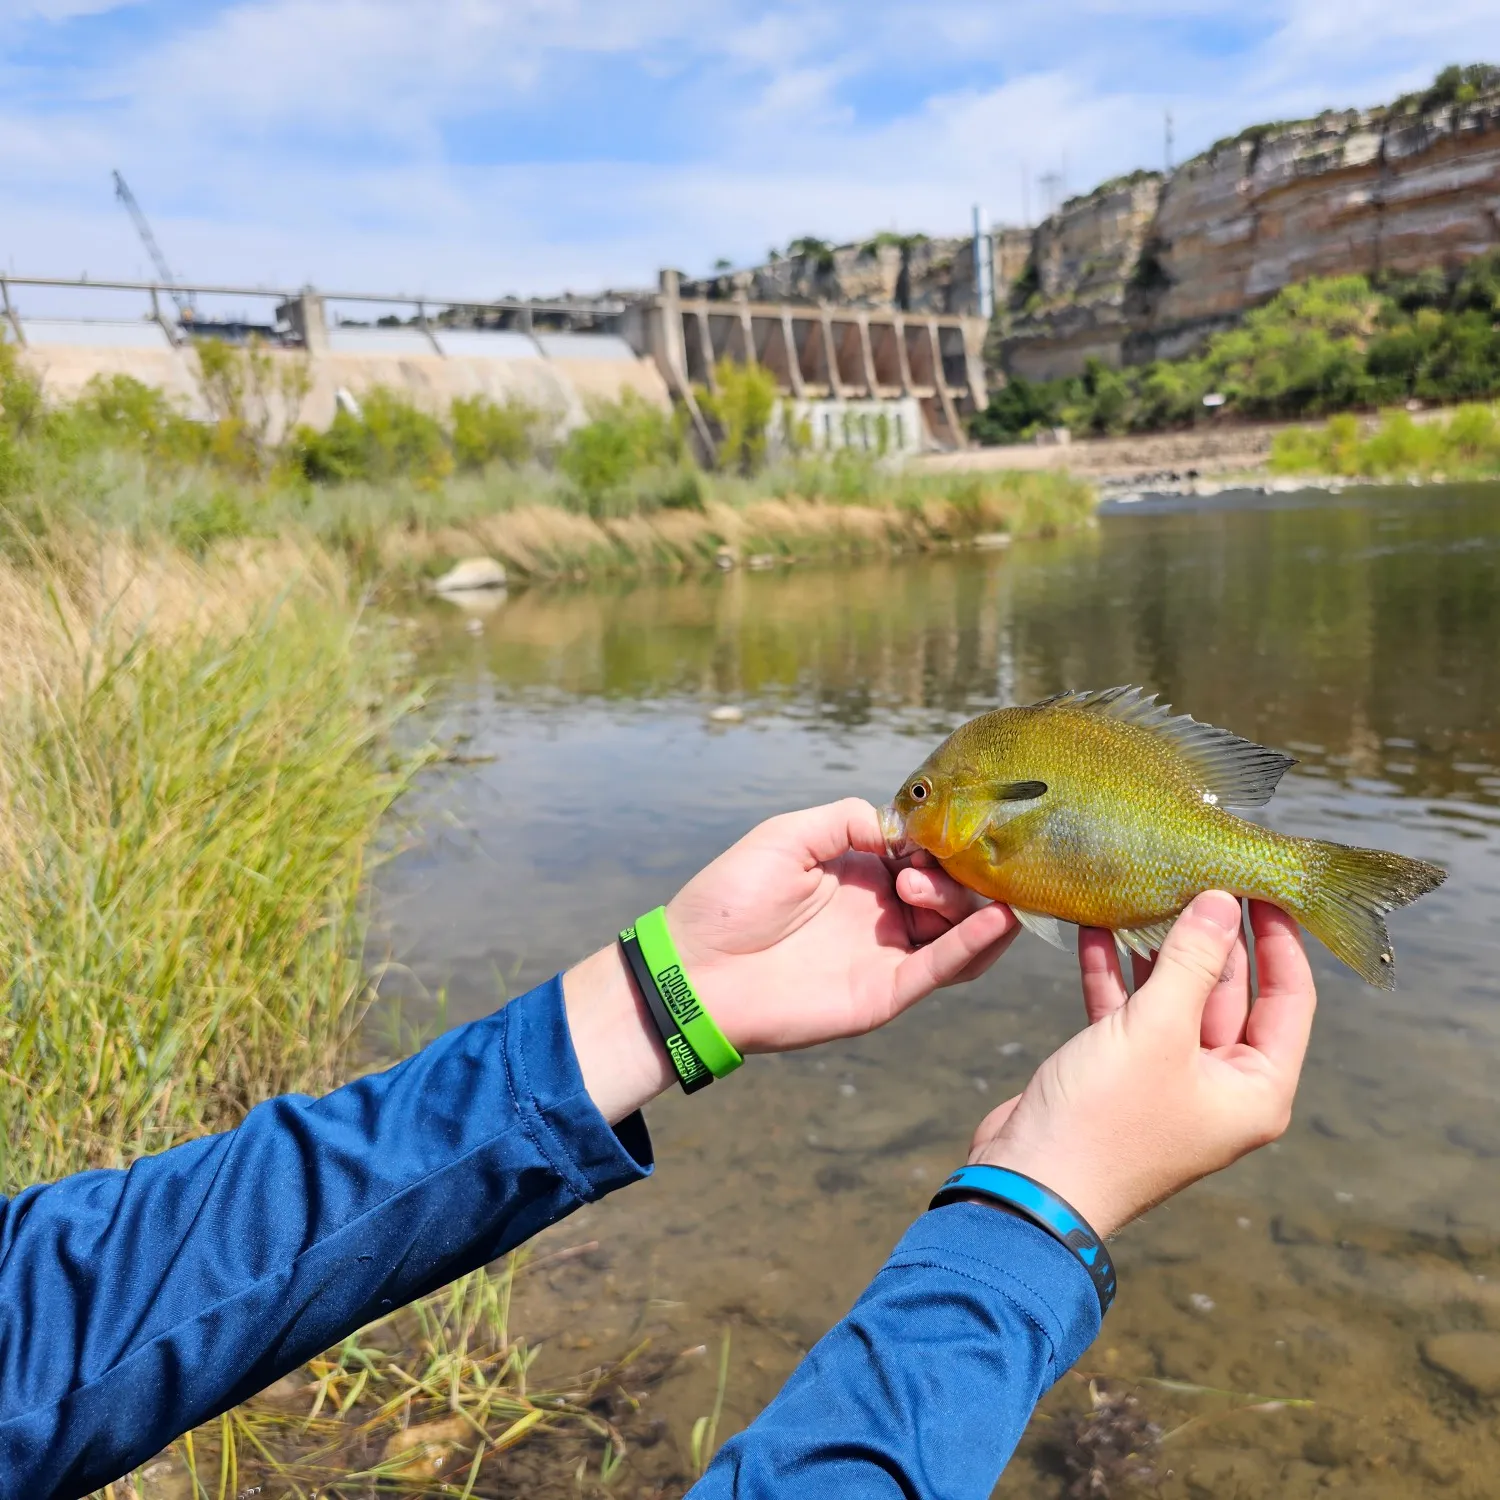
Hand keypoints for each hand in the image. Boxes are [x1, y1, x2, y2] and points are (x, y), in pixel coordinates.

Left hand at [667, 798, 1018, 1051]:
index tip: (934, 833)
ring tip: (943, 892)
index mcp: (862, 873)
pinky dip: (974, 945)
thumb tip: (899, 827)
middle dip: (951, 876)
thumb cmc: (727, 900)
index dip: (940, 841)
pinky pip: (942, 970)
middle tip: (911, 877)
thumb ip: (846, 821)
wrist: (694, 972)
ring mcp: (887, 954)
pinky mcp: (885, 992)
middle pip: (952, 892)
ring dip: (969, 907)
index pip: (926, 853)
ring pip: (959, 932)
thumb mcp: (786, 836)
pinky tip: (996, 921)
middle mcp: (883, 913)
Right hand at [965, 892, 1315, 1236]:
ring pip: (1173, 1000)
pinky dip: (1115, 976)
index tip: (1262, 887)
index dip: (1280, 941)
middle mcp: (1219, 1087)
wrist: (1028, 1185)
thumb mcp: (1157, 1031)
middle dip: (1209, 938)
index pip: (1290, 1000)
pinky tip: (1094, 930)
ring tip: (1144, 893)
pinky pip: (1128, 1015)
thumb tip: (1220, 903)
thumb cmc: (1106, 1118)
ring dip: (1156, 952)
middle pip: (1228, 995)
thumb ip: (1191, 961)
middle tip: (1195, 876)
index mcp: (1255, 1089)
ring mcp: (1166, 1081)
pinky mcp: (1118, 1076)